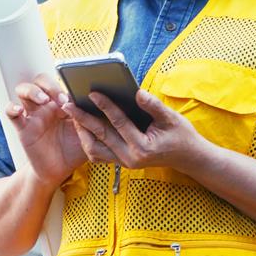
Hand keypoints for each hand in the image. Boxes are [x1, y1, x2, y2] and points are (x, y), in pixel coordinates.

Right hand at [6, 73, 86, 187]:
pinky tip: (19, 110)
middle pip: (40, 81)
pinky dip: (12, 108)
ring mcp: (33, 115)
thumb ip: (90, 121)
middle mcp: (46, 106)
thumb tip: (95, 106)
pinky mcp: (23, 127)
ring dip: (32, 91)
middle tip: (60, 99)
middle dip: (49, 85)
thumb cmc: (73, 152)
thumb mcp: (87, 135)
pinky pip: (11, 113)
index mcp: (62, 104)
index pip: (60, 84)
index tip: (73, 97)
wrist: (59, 172)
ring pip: (23, 90)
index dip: (65, 87)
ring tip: (43, 100)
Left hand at [62, 88, 209, 172]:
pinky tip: (83, 126)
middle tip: (67, 104)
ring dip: (82, 132)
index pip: (118, 123)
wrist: (188, 158)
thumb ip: (154, 106)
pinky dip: (88, 141)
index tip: (91, 93)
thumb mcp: (172, 118)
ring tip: (72, 114)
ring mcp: (124, 162)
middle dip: (82, 118)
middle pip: (100, 135)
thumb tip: (137, 93)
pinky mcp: (121, 162)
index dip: (105, 106)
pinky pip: (98, 154)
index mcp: (142, 148)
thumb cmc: (181, 136)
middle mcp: (130, 158)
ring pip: (94, 149)